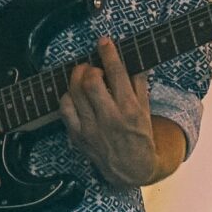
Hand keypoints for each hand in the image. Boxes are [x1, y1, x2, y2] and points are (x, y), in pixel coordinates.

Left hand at [61, 36, 160, 187]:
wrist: (131, 169)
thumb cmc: (140, 137)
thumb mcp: (146, 110)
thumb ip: (139, 84)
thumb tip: (135, 59)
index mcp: (130, 110)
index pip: (117, 74)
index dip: (108, 53)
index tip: (104, 42)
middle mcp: (110, 119)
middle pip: (90, 82)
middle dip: (89, 68)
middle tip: (92, 67)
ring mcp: (91, 129)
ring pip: (75, 92)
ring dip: (77, 78)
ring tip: (83, 76)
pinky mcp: (78, 136)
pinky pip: (65, 109)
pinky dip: (68, 96)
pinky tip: (75, 94)